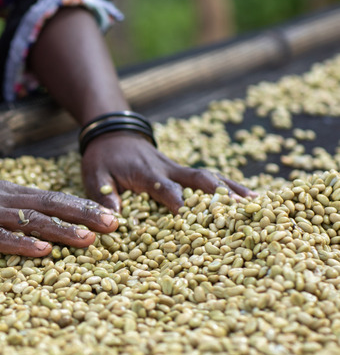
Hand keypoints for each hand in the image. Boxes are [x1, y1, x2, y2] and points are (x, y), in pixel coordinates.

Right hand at [0, 153, 118, 256]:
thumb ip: (3, 208)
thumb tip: (29, 222)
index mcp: (6, 193)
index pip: (51, 199)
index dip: (81, 207)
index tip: (109, 214)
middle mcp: (3, 200)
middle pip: (50, 207)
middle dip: (84, 216)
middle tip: (114, 226)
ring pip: (32, 223)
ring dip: (62, 231)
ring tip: (90, 239)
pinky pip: (0, 239)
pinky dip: (23, 246)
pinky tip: (44, 253)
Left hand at [81, 131, 254, 213]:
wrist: (113, 134)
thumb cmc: (103, 159)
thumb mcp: (95, 176)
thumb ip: (104, 195)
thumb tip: (114, 220)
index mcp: (147, 174)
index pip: (165, 189)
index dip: (178, 202)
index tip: (191, 218)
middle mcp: (169, 170)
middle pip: (199, 180)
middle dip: (220, 194)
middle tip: (243, 208)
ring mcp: (179, 170)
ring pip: (211, 178)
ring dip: (234, 189)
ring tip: (259, 203)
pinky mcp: (184, 172)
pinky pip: (210, 180)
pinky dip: (231, 188)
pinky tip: (253, 199)